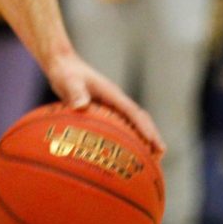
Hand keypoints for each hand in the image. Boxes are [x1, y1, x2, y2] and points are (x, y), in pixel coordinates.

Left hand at [44, 49, 164, 154]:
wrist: (62, 64)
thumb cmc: (65, 72)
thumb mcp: (68, 81)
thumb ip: (75, 91)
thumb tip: (81, 106)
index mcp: (111, 93)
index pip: (133, 113)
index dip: (145, 129)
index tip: (155, 144)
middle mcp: (115, 99)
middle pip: (139, 118)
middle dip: (151, 135)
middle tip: (160, 155)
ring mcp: (111, 104)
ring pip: (132, 122)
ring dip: (142, 137)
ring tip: (149, 159)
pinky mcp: (104, 109)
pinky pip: (120, 125)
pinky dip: (127, 138)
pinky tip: (123, 153)